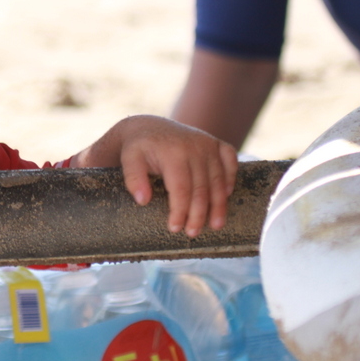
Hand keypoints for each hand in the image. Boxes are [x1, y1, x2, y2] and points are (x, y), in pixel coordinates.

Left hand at [76, 115, 237, 237]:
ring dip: (218, 205)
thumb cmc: (138, 148)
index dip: (180, 211)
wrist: (148, 127)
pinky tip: (225, 196)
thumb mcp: (128, 159)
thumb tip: (143, 201)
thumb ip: (133, 178)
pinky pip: (230, 161)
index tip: (174, 228)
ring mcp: (208, 144)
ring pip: (218, 180)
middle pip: (202, 188)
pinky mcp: (216, 143)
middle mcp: (194, 147)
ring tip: (215, 225)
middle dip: (199, 214)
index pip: (181, 188)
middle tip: (192, 233)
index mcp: (172, 152)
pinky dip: (230, 179)